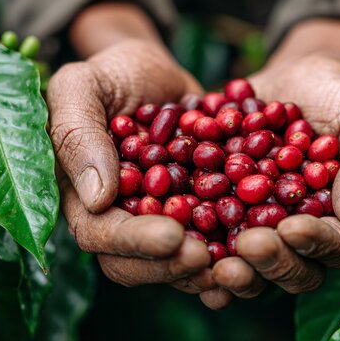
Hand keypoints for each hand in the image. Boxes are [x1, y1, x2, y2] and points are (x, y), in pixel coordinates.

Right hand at [47, 40, 231, 308]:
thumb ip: (78, 135)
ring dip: (206, 269)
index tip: (173, 236)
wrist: (153, 71)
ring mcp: (157, 220)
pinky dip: (233, 245)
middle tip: (209, 258)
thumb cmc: (109, 73)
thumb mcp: (81, 87)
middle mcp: (118, 219)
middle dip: (172, 265)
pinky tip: (261, 243)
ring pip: (175, 261)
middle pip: (136, 262)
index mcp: (81, 197)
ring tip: (240, 264)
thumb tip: (96, 197)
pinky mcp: (193, 212)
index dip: (134, 241)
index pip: (99, 234)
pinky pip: (211, 237)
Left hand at [211, 54, 339, 298]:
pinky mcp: (221, 212)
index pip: (334, 248)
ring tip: (207, 258)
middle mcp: (297, 236)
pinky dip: (191, 241)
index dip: (313, 243)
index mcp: (339, 223)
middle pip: (289, 269)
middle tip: (247, 245)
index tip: (291, 228)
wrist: (292, 79)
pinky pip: (207, 235)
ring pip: (246, 264)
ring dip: (229, 267)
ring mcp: (257, 228)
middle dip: (269, 261)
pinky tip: (172, 236)